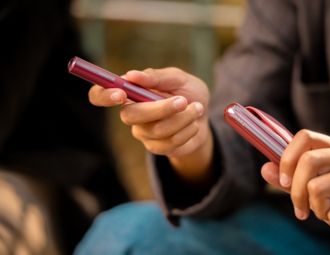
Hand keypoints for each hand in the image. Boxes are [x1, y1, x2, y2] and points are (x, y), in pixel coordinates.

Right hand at [89, 67, 212, 182]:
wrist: (205, 116)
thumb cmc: (188, 92)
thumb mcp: (178, 78)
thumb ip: (157, 77)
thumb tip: (131, 75)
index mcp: (131, 92)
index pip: (100, 94)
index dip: (103, 95)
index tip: (120, 93)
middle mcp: (131, 113)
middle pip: (129, 116)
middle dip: (160, 108)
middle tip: (183, 100)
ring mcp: (142, 132)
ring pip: (156, 129)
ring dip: (183, 118)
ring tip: (197, 108)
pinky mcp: (156, 147)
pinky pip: (170, 142)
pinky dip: (188, 130)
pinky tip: (194, 124)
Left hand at [261, 130, 329, 250]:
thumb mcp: (321, 193)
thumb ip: (293, 181)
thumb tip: (265, 168)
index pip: (304, 136)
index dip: (287, 159)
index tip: (284, 182)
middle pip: (307, 162)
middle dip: (296, 192)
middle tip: (300, 212)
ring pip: (317, 188)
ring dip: (319, 211)